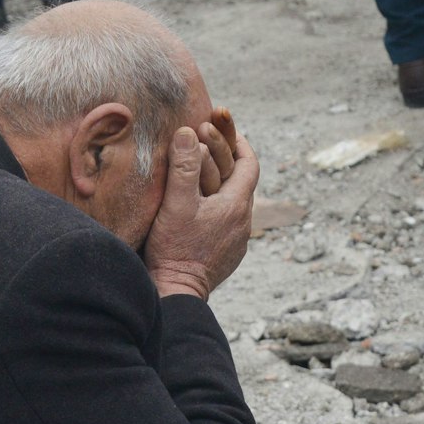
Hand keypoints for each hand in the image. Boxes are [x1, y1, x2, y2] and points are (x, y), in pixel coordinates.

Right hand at [143, 123, 259, 300]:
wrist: (177, 293)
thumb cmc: (175, 249)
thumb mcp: (176, 204)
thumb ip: (183, 167)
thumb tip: (187, 132)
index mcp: (236, 205)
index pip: (249, 163)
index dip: (237, 142)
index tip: (222, 129)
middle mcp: (243, 222)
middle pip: (242, 181)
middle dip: (226, 158)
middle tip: (208, 142)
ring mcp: (237, 241)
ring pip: (235, 202)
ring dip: (222, 184)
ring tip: (201, 172)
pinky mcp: (228, 255)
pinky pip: (228, 222)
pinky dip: (217, 206)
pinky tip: (200, 207)